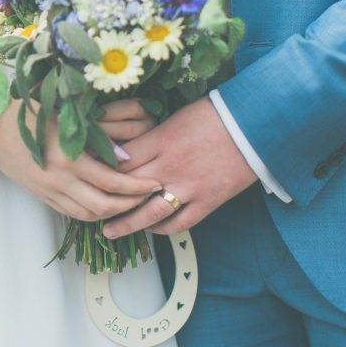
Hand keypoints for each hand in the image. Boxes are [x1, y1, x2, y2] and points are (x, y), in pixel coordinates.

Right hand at [0, 98, 160, 221]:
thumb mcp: (65, 112)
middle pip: (105, 205)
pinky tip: (106, 205)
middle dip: (132, 204)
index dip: (138, 187)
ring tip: (131, 203)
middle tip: (150, 197)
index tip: (156, 183)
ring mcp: (51, 190)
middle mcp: (61, 178)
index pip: (113, 182)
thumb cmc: (30, 110)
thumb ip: (98, 129)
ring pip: (90, 214)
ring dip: (114, 213)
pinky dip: (93, 214)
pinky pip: (73, 213)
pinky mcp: (43, 196)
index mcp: (69, 156)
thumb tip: (125, 153)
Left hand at [102, 97, 256, 237]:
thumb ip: (152, 136)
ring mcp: (189, 186)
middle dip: (107, 199)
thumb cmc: (215, 114)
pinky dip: (163, 229)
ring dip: (127, 225)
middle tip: (90, 207)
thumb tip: (128, 149)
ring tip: (110, 232)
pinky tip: (153, 229)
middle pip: (128, 188)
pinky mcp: (208, 200)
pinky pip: (180, 222)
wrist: (255, 123)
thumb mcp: (176, 118)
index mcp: (161, 139)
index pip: (121, 160)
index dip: (102, 170)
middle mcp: (170, 165)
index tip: (90, 176)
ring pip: (149, 213)